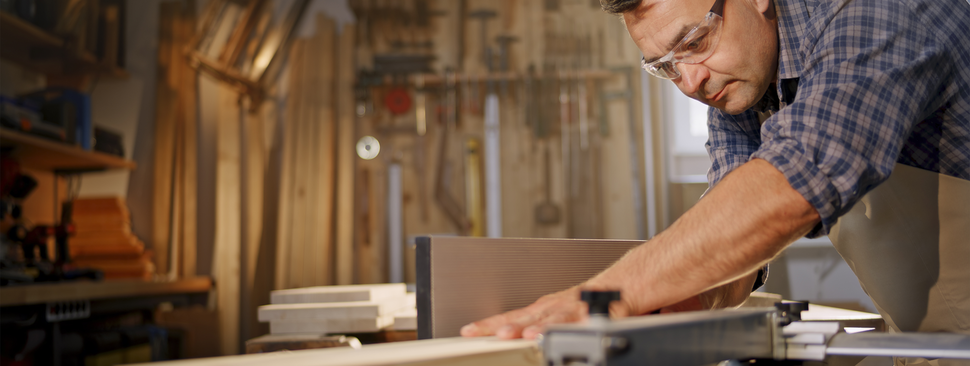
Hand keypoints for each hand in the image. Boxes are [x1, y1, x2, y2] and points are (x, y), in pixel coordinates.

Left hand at [459, 286, 633, 339]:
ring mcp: (583, 304)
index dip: (496, 322)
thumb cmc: (620, 294)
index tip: (471, 329)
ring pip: (547, 315)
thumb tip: (544, 339)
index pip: (521, 314)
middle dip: (497, 324)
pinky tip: (541, 334)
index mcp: (559, 304)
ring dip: (523, 325)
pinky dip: (558, 327)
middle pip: (526, 313)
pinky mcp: (603, 308)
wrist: (650, 273)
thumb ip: (568, 328)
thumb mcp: (586, 314)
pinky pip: (578, 320)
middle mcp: (566, 301)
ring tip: (502, 335)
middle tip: (471, 331)